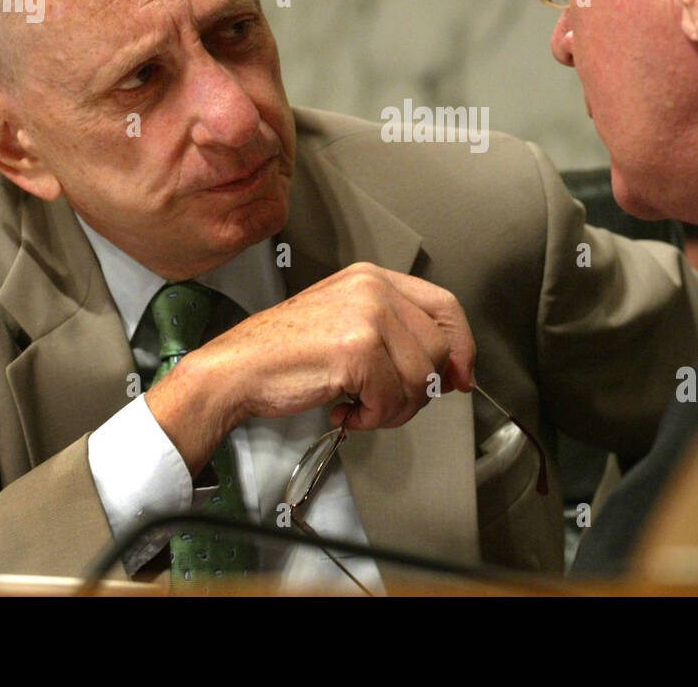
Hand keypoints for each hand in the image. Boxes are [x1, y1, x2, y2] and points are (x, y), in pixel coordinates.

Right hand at [144, 262, 475, 474]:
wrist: (236, 369)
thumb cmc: (283, 352)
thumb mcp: (346, 322)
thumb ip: (397, 334)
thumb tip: (452, 370)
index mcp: (372, 278)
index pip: (445, 306)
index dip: (461, 347)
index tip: (461, 377)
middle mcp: (373, 290)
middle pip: (438, 350)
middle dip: (417, 390)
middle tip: (384, 402)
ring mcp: (367, 317)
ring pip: (420, 379)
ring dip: (392, 409)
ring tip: (360, 406)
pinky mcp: (356, 350)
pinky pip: (392, 400)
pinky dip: (371, 419)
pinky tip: (345, 411)